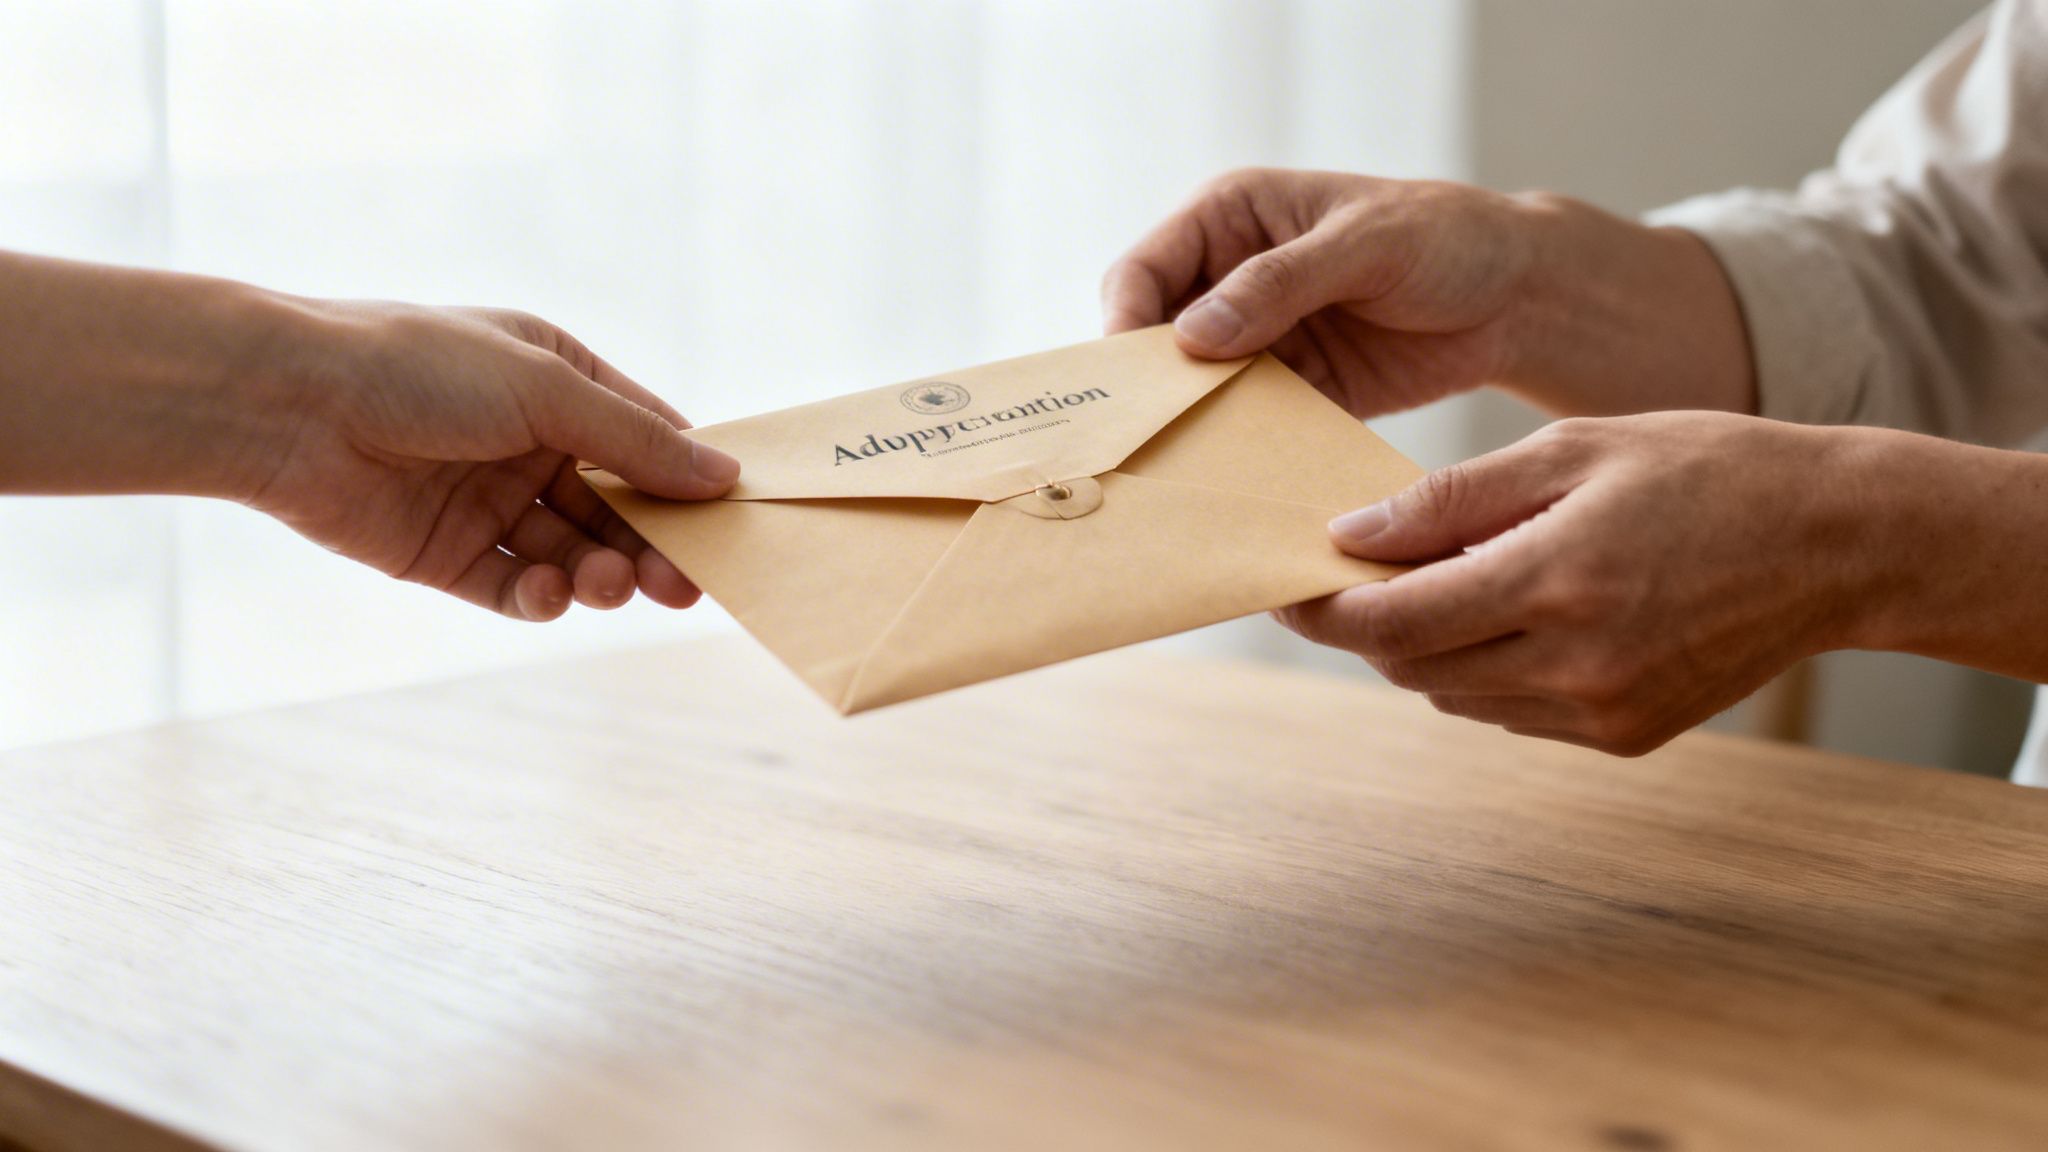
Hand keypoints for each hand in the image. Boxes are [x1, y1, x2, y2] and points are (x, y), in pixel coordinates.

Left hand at [244, 302, 738, 620]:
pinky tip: (550, 593)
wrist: (285, 406)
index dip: (688, 481)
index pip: (646, 438)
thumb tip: (725, 477)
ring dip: (601, 574)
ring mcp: (487, 501)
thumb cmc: (416, 368)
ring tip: (608, 585)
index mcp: (557, 381)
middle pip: (616, 506)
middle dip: (652, 546)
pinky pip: (514, 587)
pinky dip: (541, 598)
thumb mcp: (546, 389)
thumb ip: (636, 440)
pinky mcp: (446, 555)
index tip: (730, 524)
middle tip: (687, 585)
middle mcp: (527, 442)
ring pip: (572, 553)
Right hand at [1102, 168, 1753, 418]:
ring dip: (1191, 431)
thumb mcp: (1364, 245)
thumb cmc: (1446, 238)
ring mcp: (1258, 343)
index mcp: (1229, 220)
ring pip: (1195, 393)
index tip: (1131, 379)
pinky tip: (1240, 484)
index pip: (1143, 273)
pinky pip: (1248, 428)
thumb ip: (1277, 284)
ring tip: (1182, 475)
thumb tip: (1191, 335)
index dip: (1125, 323)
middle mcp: (1228, 282)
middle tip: (1138, 442)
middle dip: (1148, 390)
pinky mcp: (1293, 393)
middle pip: (1155, 342)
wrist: (1519, 297)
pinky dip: (1241, 454)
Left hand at [1275, 413, 1880, 754]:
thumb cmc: (1707, 471)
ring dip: (1421, 647)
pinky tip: (1502, 614)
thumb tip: (1351, 533)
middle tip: (1342, 575)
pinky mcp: (1624, 737)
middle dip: (1365, 624)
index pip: (1394, 621)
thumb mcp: (1575, 449)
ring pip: (1454, 695)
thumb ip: (1455, 498)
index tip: (1286, 582)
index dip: (1323, 608)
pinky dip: (1482, 669)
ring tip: (1428, 584)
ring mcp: (1601, 712)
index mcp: (1558, 580)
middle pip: (1411, 666)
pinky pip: (1509, 710)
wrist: (1839, 544)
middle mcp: (1575, 663)